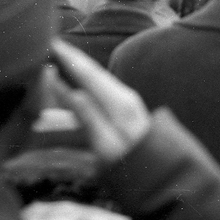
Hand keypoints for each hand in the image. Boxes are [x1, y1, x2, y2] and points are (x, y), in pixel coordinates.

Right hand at [47, 39, 151, 164]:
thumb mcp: (107, 146)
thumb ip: (89, 117)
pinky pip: (103, 89)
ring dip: (79, 68)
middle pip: (95, 73)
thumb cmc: (135, 166)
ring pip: (99, 79)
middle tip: (52, 44)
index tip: (52, 42)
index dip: (69, 58)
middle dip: (73, 58)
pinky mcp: (128, 112)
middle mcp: (126, 97)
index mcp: (119, 102)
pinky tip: (79, 81)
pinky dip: (87, 81)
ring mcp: (129, 104)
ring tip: (61, 57)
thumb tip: (71, 90)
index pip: (89, 73)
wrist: (167, 177)